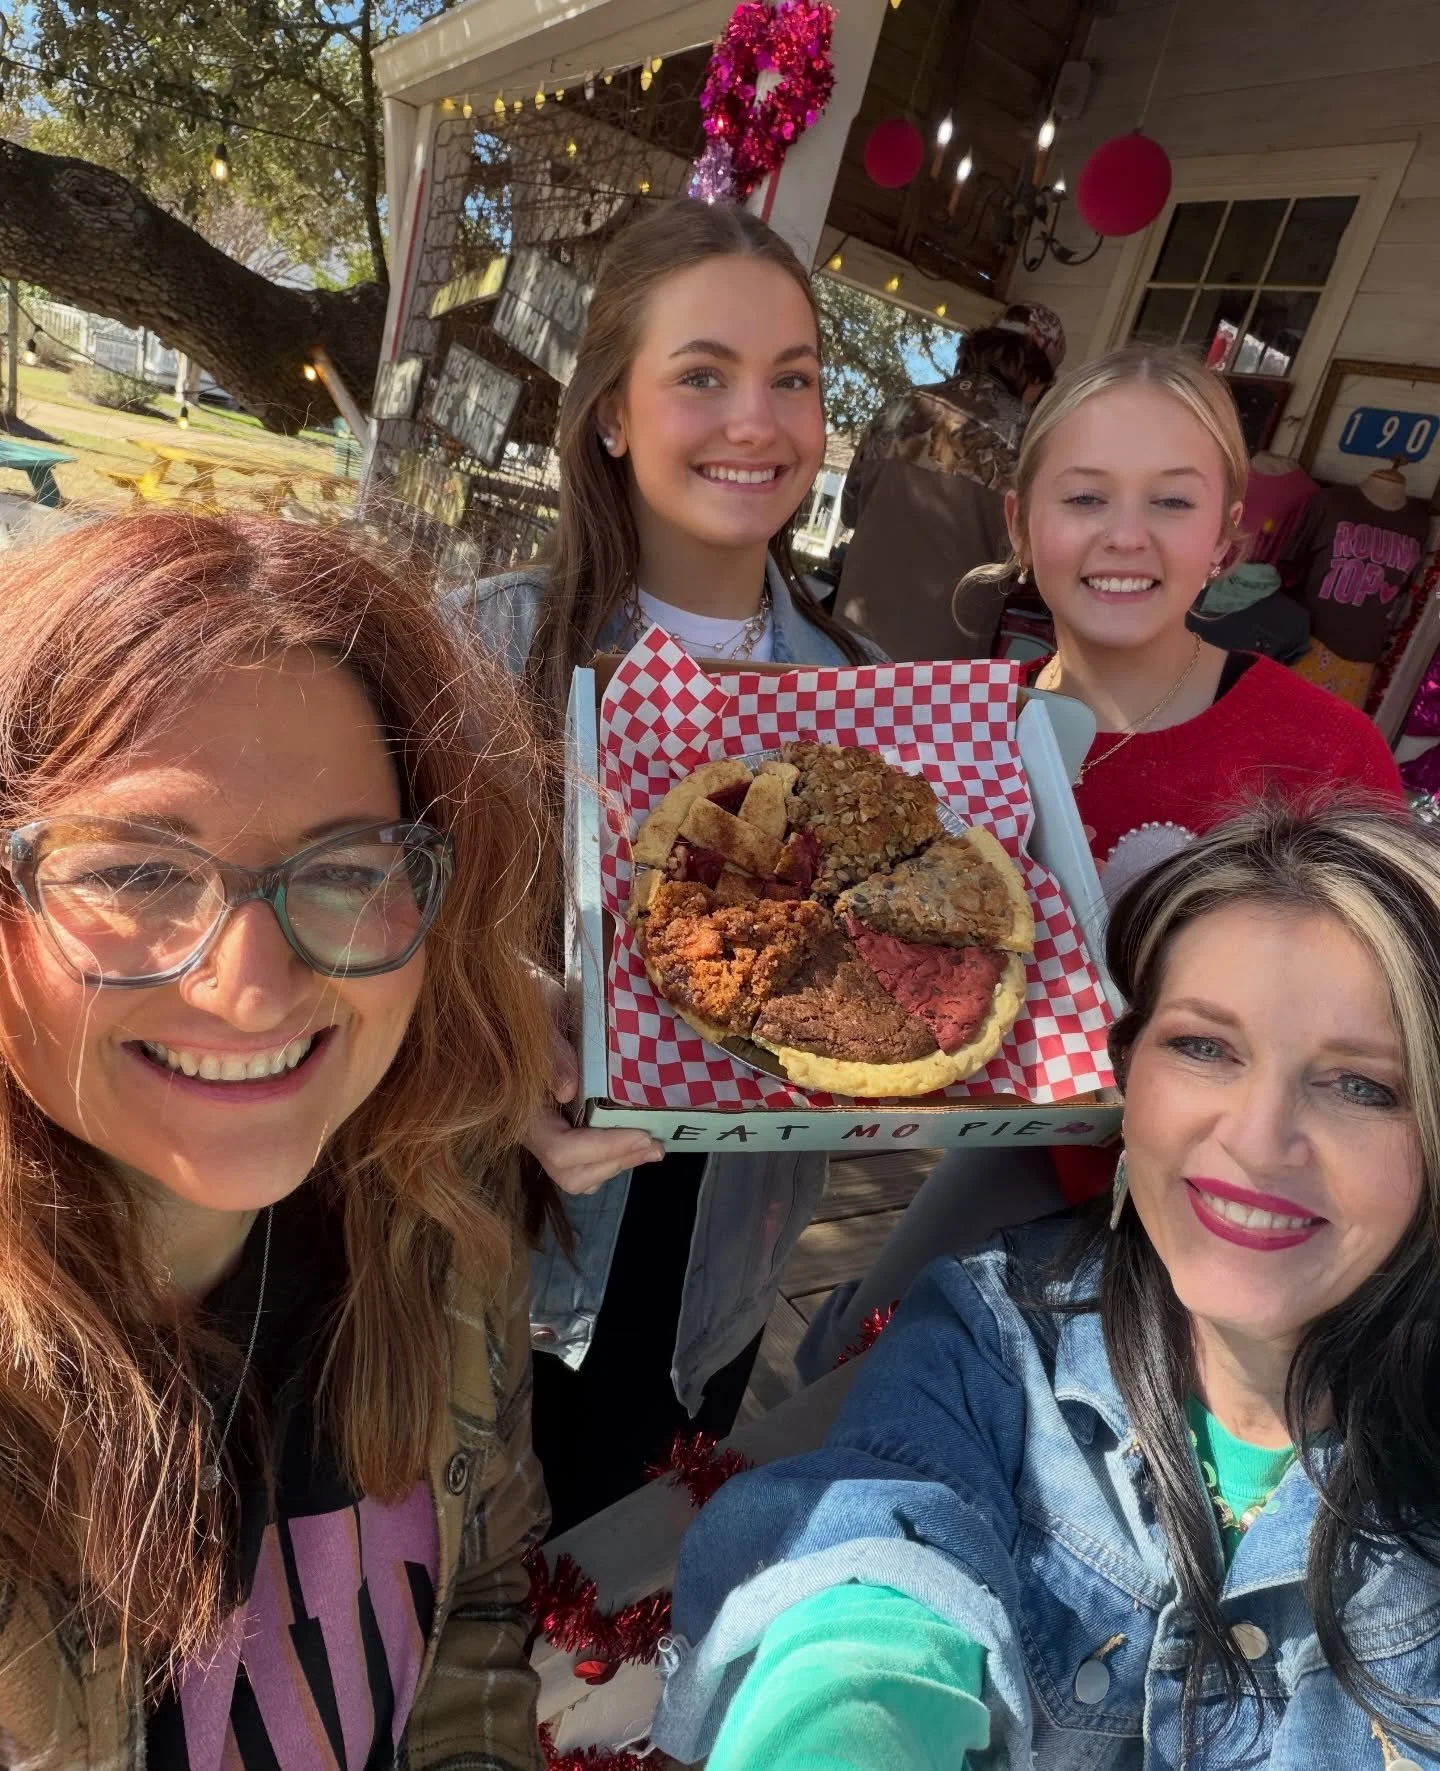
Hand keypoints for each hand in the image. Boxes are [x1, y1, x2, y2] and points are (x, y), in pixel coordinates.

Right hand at [524, 1016, 663, 1196]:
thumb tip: (568, 1090)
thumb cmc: (533, 1007)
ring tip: (652, 1146)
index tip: (643, 1134)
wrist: (523, 1007)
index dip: (602, 1147)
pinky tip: (635, 1139)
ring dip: (618, 1164)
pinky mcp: (562, 1132)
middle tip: (657, 1147)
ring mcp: (546, 1134)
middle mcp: (532, 1131)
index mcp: (524, 1109)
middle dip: (616, 1161)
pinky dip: (612, 1158)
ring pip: (578, 1174)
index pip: (560, 1149)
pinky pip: (585, 1164)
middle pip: (570, 1173)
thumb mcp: (541, 1016)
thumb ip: (552, 1052)